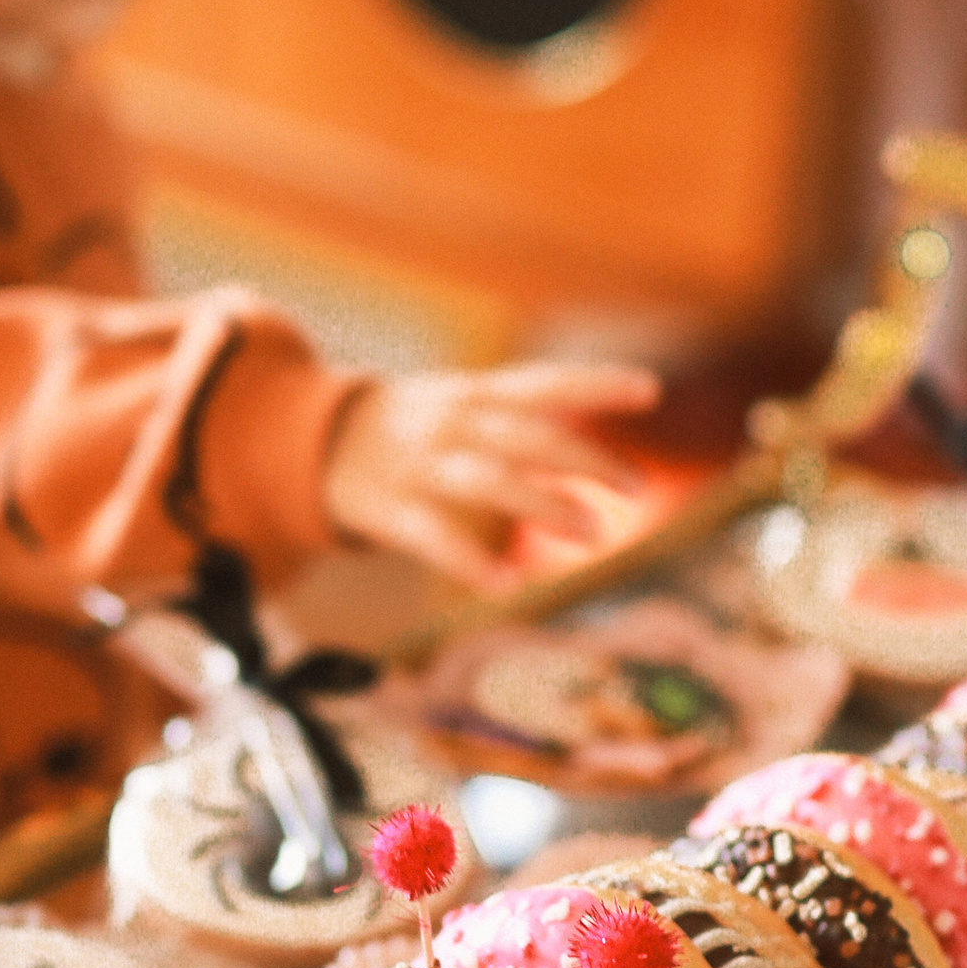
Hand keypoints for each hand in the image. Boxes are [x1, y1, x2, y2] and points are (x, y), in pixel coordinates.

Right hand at [322, 362, 658, 591]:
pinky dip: (470, 562)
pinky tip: (508, 585)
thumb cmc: (416, 429)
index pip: (545, 382)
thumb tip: (600, 453)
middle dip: (585, 458)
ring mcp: (421, 466)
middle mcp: (453, 424)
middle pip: (526, 435)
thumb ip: (523, 421)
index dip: (597, 384)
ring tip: (594, 532)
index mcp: (475, 393)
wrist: (316, 441)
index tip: (650, 390)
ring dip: (543, 503)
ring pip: (488, 481)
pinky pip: (434, 537)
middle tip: (636, 487)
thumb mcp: (463, 402)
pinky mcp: (391, 510)